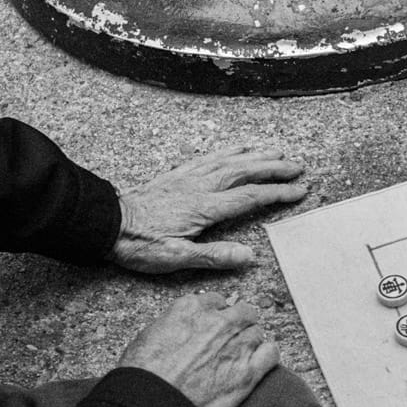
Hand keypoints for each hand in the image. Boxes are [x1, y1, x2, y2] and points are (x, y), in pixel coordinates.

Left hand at [112, 146, 306, 273]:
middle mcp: (201, 187)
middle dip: (275, 168)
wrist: (106, 223)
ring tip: (277, 151)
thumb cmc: (139, 244)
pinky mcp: (177, 175)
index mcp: (205, 208)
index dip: (278, 193)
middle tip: (298, 166)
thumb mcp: (176, 258)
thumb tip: (249, 256)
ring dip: (256, 155)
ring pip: (230, 160)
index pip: (250, 197)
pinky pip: (209, 157)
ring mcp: (189, 178)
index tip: (300, 190)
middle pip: (246, 171)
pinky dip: (229, 150)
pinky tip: (238, 147)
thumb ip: (214, 256)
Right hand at [118, 293, 277, 406]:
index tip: (214, 325)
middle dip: (238, 324)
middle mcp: (218, 322)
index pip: (217, 301)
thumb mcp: (149, 336)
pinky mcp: (248, 371)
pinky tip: (259, 363)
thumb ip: (174, 324)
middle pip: (243, 312)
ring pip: (257, 332)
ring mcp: (236, 345)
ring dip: (250, 342)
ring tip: (239, 356)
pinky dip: (267, 356)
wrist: (151, 404)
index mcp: (191, 309)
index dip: (216, 314)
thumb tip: (185, 328)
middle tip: (230, 340)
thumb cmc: (143, 376)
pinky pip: (271, 354)